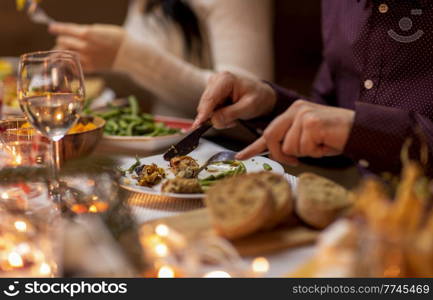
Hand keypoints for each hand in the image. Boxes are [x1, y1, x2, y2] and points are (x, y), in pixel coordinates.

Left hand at [49, 23, 124, 71]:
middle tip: (62, 39)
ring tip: (61, 51)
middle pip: (63, 42)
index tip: (52, 28)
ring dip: (63, 52)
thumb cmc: (118, 38)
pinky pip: (75, 66)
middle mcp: (84, 46)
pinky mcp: (91, 68)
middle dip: (61, 40)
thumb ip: (87, 31)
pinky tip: (69, 62)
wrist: (129, 55)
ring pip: (66, 55)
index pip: (65, 30)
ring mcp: (87, 58)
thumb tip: (75, 33)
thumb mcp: (101, 29)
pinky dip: (70, 63)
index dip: (57, 28)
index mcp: (87, 33)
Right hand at [193, 72, 276, 128]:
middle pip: (205, 106)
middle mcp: (215, 81)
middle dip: (216, 117)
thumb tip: (214, 120)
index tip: (198, 125)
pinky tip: (229, 115)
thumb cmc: (257, 98)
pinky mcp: (211, 96)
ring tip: (234, 116)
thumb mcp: (248, 107)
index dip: (203, 113)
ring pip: (206, 111)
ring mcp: (212, 88)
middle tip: (233, 121)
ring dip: (218, 118)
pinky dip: (218, 117)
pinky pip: (209, 112)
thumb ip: (230, 114)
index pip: (210, 98)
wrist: (260, 96)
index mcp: (225, 79)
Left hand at [236, 100, 354, 165]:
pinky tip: (327, 142)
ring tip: (321, 144)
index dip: (254, 146)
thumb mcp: (308, 139)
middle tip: (296, 160)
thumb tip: (277, 153)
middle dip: (282, 154)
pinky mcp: (311, 122)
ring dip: (306, 153)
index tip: (240, 156)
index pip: (269, 131)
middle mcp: (295, 109)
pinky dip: (316, 152)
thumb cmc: (335, 136)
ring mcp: (303, 115)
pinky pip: (304, 149)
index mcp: (293, 111)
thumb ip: (291, 142)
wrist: (361, 130)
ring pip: (290, 147)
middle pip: (272, 138)